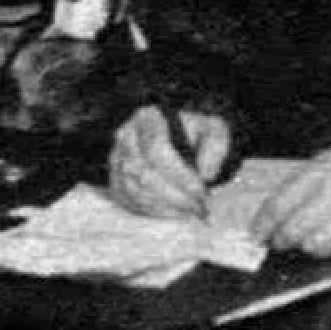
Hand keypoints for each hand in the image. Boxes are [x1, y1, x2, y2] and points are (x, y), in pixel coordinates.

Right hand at [107, 106, 231, 218]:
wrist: (184, 141)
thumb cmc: (199, 135)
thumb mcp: (215, 131)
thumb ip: (215, 148)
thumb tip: (204, 174)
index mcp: (148, 117)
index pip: (157, 150)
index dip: (179, 175)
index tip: (201, 191)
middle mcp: (126, 136)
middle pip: (144, 172)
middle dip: (174, 195)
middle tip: (197, 207)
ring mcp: (117, 159)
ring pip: (135, 190)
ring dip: (164, 206)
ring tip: (189, 211)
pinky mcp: (116, 179)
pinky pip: (129, 201)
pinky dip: (153, 211)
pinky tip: (174, 212)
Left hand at [251, 133, 330, 257]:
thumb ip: (310, 180)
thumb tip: (285, 206)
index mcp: (320, 172)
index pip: (278, 205)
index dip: (262, 224)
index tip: (255, 233)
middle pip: (292, 231)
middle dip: (280, 240)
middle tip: (275, 243)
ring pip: (313, 246)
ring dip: (304, 247)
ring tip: (302, 242)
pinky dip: (330, 247)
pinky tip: (330, 240)